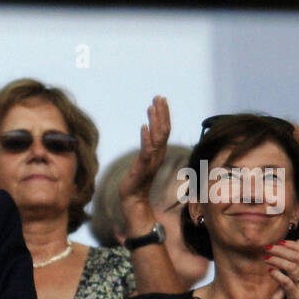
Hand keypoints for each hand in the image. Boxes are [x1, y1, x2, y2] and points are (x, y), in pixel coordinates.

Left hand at [117, 96, 171, 225]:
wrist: (133, 201)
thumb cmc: (137, 182)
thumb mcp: (143, 162)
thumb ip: (147, 150)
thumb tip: (147, 137)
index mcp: (159, 153)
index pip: (164, 130)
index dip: (164, 114)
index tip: (161, 99)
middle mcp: (158, 155)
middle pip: (163, 130)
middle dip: (162, 113)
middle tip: (158, 97)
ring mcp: (151, 162)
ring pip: (157, 138)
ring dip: (155, 121)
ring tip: (151, 106)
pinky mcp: (142, 168)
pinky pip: (146, 151)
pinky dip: (146, 138)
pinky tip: (143, 127)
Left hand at [264, 239, 298, 298]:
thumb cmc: (297, 297)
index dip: (293, 245)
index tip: (279, 242)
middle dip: (282, 250)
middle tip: (268, 248)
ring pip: (293, 266)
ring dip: (277, 260)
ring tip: (266, 258)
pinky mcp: (296, 298)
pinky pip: (286, 282)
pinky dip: (277, 274)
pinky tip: (269, 271)